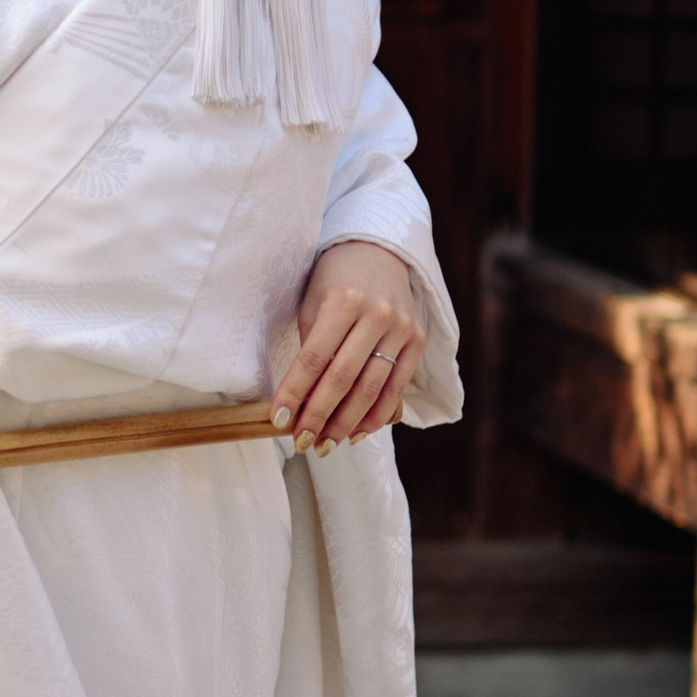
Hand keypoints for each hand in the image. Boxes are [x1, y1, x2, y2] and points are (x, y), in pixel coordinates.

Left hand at [273, 241, 426, 451]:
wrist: (378, 251)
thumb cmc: (335, 279)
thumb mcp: (313, 302)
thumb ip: (311, 347)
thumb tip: (299, 401)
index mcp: (344, 300)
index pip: (314, 358)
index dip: (295, 392)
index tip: (279, 419)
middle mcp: (377, 314)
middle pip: (343, 378)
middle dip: (319, 416)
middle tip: (302, 442)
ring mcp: (401, 328)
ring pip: (371, 388)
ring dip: (346, 423)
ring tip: (325, 445)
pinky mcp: (418, 340)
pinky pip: (397, 387)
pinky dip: (376, 414)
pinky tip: (357, 433)